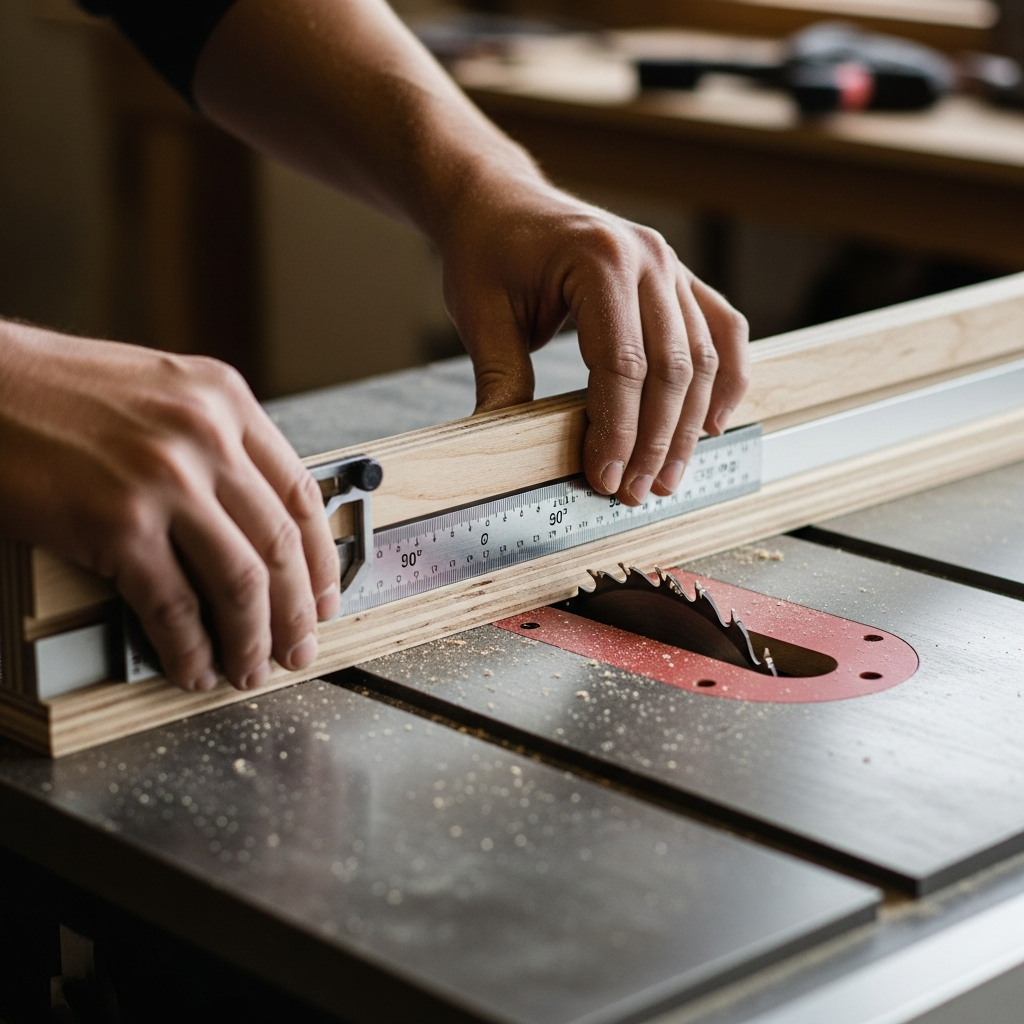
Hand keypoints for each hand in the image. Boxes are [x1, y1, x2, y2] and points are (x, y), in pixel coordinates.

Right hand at [0, 322, 339, 691]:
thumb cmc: (55, 392)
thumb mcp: (161, 393)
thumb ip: (214, 444)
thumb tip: (253, 518)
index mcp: (225, 400)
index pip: (300, 494)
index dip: (319, 559)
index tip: (324, 596)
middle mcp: (206, 436)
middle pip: (279, 545)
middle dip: (296, 612)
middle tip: (298, 648)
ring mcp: (164, 479)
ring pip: (240, 582)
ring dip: (251, 639)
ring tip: (250, 669)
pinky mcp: (117, 523)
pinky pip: (173, 605)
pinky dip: (190, 647)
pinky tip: (193, 666)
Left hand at [440, 176, 749, 504]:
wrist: (501, 201)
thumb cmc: (487, 253)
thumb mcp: (480, 315)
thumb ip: (501, 381)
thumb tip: (509, 454)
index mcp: (597, 260)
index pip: (622, 364)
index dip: (618, 431)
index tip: (606, 479)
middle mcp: (647, 258)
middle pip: (671, 367)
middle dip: (655, 440)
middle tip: (638, 493)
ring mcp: (670, 264)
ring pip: (702, 357)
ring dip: (689, 425)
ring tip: (668, 476)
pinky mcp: (679, 277)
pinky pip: (723, 330)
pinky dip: (726, 378)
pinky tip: (713, 424)